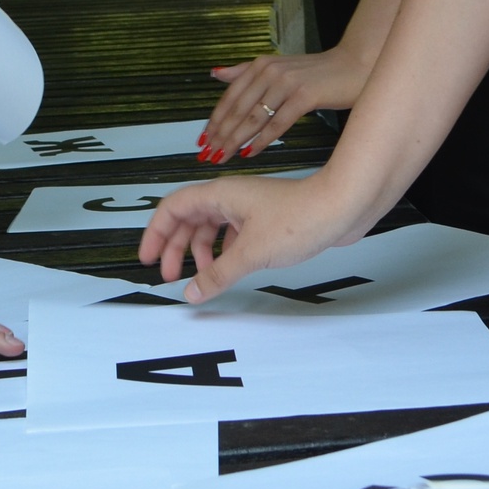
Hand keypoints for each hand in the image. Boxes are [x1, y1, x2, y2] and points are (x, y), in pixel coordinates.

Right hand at [139, 170, 364, 297]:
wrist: (341, 208)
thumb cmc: (299, 218)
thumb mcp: (251, 252)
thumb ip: (217, 274)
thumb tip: (191, 293)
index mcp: (219, 195)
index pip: (172, 208)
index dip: (155, 233)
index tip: (147, 259)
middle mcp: (229, 197)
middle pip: (188, 219)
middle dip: (175, 247)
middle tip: (168, 276)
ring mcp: (248, 208)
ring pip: (211, 228)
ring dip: (199, 251)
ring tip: (199, 277)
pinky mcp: (265, 220)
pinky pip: (232, 235)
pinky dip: (223, 252)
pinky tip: (228, 269)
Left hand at [198, 46, 371, 161]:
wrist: (355, 67)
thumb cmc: (317, 73)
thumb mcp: (278, 67)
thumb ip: (246, 71)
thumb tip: (214, 73)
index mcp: (261, 65)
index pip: (230, 96)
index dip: (215, 120)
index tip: (203, 140)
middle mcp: (270, 71)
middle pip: (238, 109)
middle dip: (221, 134)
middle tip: (209, 155)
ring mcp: (287, 83)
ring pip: (254, 117)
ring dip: (235, 140)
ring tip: (223, 157)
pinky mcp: (305, 96)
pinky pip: (277, 123)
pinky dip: (261, 140)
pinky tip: (250, 153)